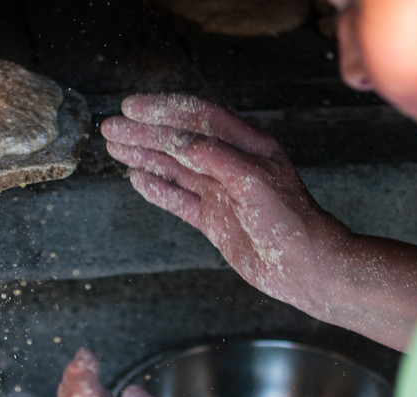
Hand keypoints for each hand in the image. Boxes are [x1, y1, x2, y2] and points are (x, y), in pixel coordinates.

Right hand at [101, 93, 348, 311]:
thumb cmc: (291, 222)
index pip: (198, 118)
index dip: (164, 110)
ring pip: (174, 168)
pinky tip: (137, 179)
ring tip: (114, 147)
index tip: (132, 108)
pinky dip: (156, 189)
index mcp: (246, 146)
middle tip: (111, 128)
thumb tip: (176, 140)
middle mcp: (230, 165)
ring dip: (144, 156)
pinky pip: (178, 199)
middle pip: (179, 141)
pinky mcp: (214, 219)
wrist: (306, 267)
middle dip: (143, 133)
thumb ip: (214, 157)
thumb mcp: (253, 181)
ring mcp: (220, 192)